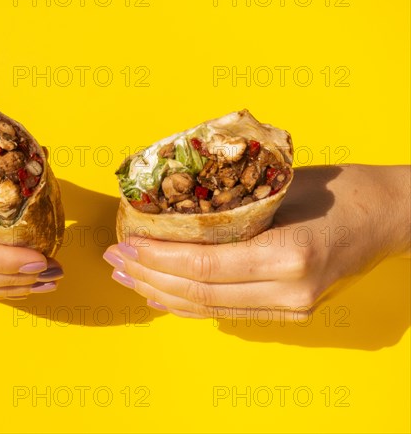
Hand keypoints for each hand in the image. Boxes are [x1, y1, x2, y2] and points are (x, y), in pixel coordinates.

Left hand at [104, 165, 409, 318]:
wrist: (386, 215)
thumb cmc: (338, 188)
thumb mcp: (280, 186)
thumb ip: (230, 209)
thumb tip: (171, 214)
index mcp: (289, 256)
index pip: (204, 266)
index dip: (158, 259)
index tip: (124, 245)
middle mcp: (288, 292)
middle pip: (200, 294)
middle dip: (150, 278)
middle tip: (114, 262)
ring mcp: (291, 307)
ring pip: (210, 309)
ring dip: (163, 295)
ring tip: (128, 279)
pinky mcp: (289, 310)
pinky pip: (227, 311)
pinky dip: (189, 304)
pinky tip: (161, 297)